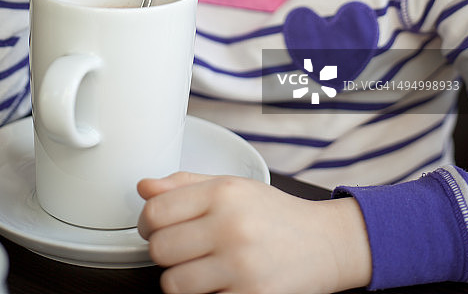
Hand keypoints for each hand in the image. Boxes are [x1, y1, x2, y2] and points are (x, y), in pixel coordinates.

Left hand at [138, 172, 371, 293]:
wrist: (324, 243)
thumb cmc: (274, 214)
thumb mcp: (232, 186)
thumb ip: (184, 184)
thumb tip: (143, 187)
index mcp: (223, 193)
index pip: (155, 212)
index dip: (147, 223)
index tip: (155, 226)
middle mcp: (230, 227)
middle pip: (159, 249)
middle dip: (164, 250)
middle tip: (182, 247)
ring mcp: (240, 266)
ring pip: (173, 283)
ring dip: (181, 278)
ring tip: (201, 266)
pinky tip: (220, 281)